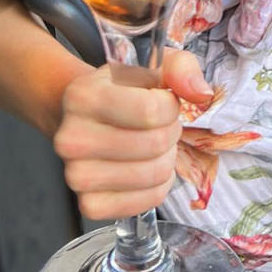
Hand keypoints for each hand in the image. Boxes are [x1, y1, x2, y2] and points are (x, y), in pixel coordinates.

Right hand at [53, 49, 211, 218]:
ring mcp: (76, 176)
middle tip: (161, 125)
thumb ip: (181, 69)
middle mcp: (71, 139)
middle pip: (154, 144)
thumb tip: (201, 94)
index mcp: (82, 96)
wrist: (89, 117)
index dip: (171, 107)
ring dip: (167, 158)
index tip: (164, 102)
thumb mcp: (153, 66)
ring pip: (153, 174)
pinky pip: (145, 202)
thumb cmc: (124, 90)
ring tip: (154, 145)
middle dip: (171, 132)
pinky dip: (158, 186)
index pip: (150, 111)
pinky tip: (148, 167)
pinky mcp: (89, 205)